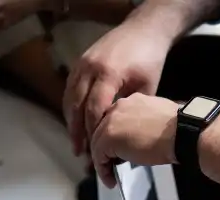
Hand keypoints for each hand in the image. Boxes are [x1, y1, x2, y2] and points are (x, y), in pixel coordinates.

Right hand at [64, 22, 170, 156]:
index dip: (93, 132)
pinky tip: (74, 120)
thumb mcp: (146, 88)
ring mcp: (83, 62)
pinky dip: (70, 106)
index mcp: (110, 74)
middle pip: (77, 106)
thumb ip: (128, 110)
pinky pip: (70, 87)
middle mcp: (91, 67)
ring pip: (69, 97)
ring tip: (75, 140)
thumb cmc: (149, 59)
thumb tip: (117, 136)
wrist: (144, 28)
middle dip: (77, 131)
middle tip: (78, 151)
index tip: (94, 150)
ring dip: (70, 121)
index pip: (95, 109)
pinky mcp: (80, 61)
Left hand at [91, 94, 177, 187]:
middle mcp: (118, 106)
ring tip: (109, 176)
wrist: (181, 133)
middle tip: (109, 167)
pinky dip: (102, 171)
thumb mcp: (153, 121)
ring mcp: (111, 121)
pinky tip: (110, 180)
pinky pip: (98, 156)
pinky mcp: (108, 137)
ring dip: (102, 163)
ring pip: (97, 144)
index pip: (113, 120)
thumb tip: (134, 140)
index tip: (117, 154)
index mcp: (130, 101)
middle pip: (101, 131)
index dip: (112, 139)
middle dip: (104, 151)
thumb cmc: (176, 130)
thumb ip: (139, 126)